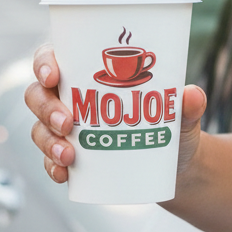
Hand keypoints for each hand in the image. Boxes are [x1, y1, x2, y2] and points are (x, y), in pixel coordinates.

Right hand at [25, 42, 209, 183]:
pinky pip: (49, 160)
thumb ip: (188, 104)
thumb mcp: (182, 115)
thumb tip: (192, 95)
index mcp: (88, 70)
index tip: (53, 76)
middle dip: (46, 108)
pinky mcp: (70, 156)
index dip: (44, 62)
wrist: (175, 167)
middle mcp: (71, 96)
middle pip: (38, 94)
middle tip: (66, 124)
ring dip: (47, 141)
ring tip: (69, 156)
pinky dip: (52, 166)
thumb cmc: (173, 126)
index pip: (53, 57)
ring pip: (39, 128)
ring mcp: (66, 128)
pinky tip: (63, 174)